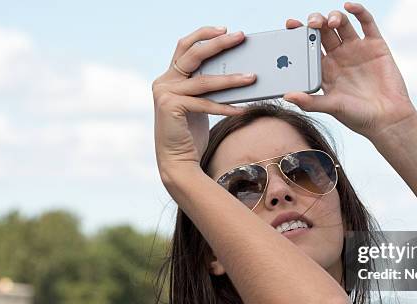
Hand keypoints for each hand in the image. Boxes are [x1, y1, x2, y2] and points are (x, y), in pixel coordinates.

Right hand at [152, 26, 255, 176]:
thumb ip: (207, 86)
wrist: (177, 161)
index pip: (186, 46)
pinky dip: (226, 107)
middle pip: (193, 53)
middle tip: (240, 37)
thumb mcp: (200, 104)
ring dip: (231, 79)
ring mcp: (165, 94)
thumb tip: (238, 71)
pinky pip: (205, 104)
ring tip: (253, 77)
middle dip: (219, 43)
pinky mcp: (171, 107)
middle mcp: (164, 81)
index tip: (226, 29)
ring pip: (204, 80)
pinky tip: (243, 109)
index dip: (204, 34)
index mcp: (169, 77)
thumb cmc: (191, 134)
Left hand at [283, 2, 416, 139]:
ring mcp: (357, 49)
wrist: (387, 119)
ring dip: (333, 17)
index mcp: (325, 69)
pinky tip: (349, 6)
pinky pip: (367, 23)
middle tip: (311, 23)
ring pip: (342, 24)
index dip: (299, 33)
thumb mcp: (332, 108)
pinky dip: (359, 11)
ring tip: (330, 22)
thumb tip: (287, 96)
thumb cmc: (358, 117)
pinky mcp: (375, 45)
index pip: (308, 46)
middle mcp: (339, 56)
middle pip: (323, 31)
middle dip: (315, 23)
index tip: (290, 25)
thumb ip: (310, 102)